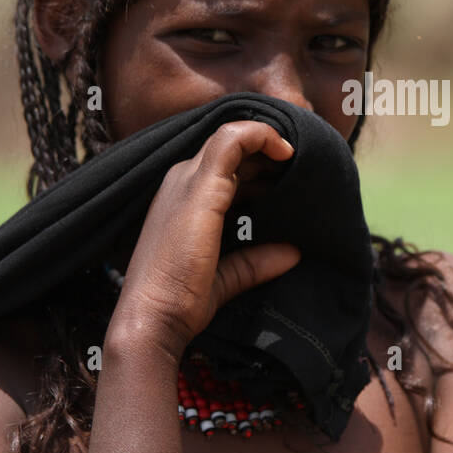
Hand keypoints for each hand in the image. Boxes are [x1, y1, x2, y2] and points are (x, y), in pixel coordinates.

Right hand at [106, 120, 299, 358]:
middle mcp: (181, 181)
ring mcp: (188, 180)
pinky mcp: (200, 186)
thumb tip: (292, 252)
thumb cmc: (180, 300)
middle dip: (266, 154)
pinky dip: (260, 135)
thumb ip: (256, 261)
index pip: (223, 165)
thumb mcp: (225, 276)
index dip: (257, 164)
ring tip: (297, 159)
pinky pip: (232, 140)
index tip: (287, 177)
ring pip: (232, 137)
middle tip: (299, 169)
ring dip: (267, 142)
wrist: (153, 317)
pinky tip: (285, 150)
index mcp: (183, 198)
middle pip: (230, 149)